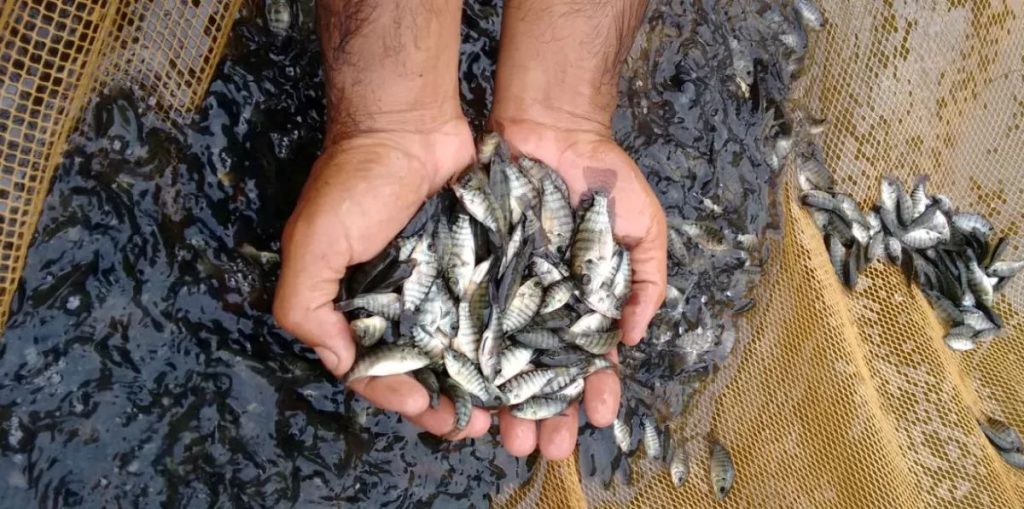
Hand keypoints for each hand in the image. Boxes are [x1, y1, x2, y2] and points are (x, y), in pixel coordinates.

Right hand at [275, 119, 495, 438]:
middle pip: (426, 368)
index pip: (375, 367)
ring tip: (508, 409)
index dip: (396, 395)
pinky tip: (530, 365)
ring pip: (465, 348)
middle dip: (449, 401)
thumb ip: (305, 304)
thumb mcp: (314, 241)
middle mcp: (402, 302)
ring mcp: (444, 286)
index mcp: (358, 306)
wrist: (408, 123)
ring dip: (484, 382)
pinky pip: (494, 312)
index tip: (426, 411)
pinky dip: (509, 340)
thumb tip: (337, 361)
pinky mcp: (480, 267)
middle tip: (477, 425)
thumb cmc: (355, 182)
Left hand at [492, 117, 668, 459]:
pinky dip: (469, 362)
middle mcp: (545, 308)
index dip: (596, 393)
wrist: (550, 129)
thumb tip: (632, 337)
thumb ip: (647, 280)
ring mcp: (508, 294)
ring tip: (510, 437)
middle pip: (544, 376)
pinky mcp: (474, 277)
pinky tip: (471, 395)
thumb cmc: (603, 178)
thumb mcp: (643, 227)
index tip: (599, 416)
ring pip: (505, 364)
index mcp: (587, 304)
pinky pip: (469, 324)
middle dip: (548, 415)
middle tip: (546, 447)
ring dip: (508, 405)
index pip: (592, 363)